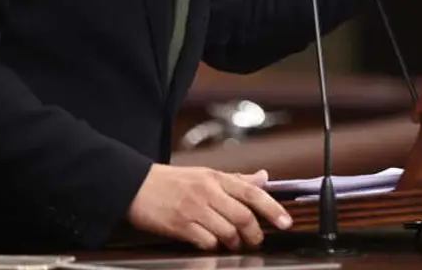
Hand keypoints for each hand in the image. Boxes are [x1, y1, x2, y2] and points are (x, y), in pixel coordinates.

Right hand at [127, 165, 291, 250]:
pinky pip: (206, 241)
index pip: (253, 192)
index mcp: (216, 178)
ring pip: (227, 231)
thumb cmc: (171, 181)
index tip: (285, 222)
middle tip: (255, 240)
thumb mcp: (205, 174)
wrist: (135, 185)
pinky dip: (214, 246)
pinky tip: (212, 244)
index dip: (273, 209)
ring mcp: (193, 209)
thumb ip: (236, 179)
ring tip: (233, 244)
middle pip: (243, 216)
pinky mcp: (180, 225)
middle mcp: (207, 192)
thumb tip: (263, 178)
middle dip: (254, 234)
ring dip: (235, 243)